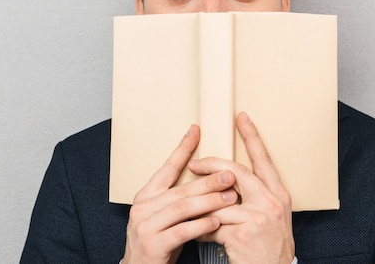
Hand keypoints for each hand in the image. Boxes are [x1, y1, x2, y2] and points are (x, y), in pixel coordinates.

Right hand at [122, 124, 238, 263]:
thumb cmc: (158, 243)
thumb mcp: (166, 217)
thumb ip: (181, 200)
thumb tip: (212, 181)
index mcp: (147, 195)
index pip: (167, 167)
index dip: (182, 149)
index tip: (196, 130)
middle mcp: (142, 207)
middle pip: (181, 189)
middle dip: (208, 181)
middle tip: (231, 174)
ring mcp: (145, 225)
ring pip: (182, 208)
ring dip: (210, 202)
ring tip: (231, 197)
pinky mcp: (152, 245)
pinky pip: (181, 231)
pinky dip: (201, 225)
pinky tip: (216, 221)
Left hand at [189, 113, 294, 263]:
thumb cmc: (268, 251)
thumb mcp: (270, 219)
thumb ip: (254, 198)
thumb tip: (227, 182)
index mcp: (279, 195)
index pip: (263, 159)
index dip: (252, 137)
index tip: (241, 118)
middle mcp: (272, 202)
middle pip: (236, 172)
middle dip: (212, 165)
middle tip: (195, 164)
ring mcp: (258, 217)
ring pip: (219, 200)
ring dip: (202, 207)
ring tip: (192, 213)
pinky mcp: (243, 233)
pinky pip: (212, 224)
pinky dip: (202, 231)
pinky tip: (199, 236)